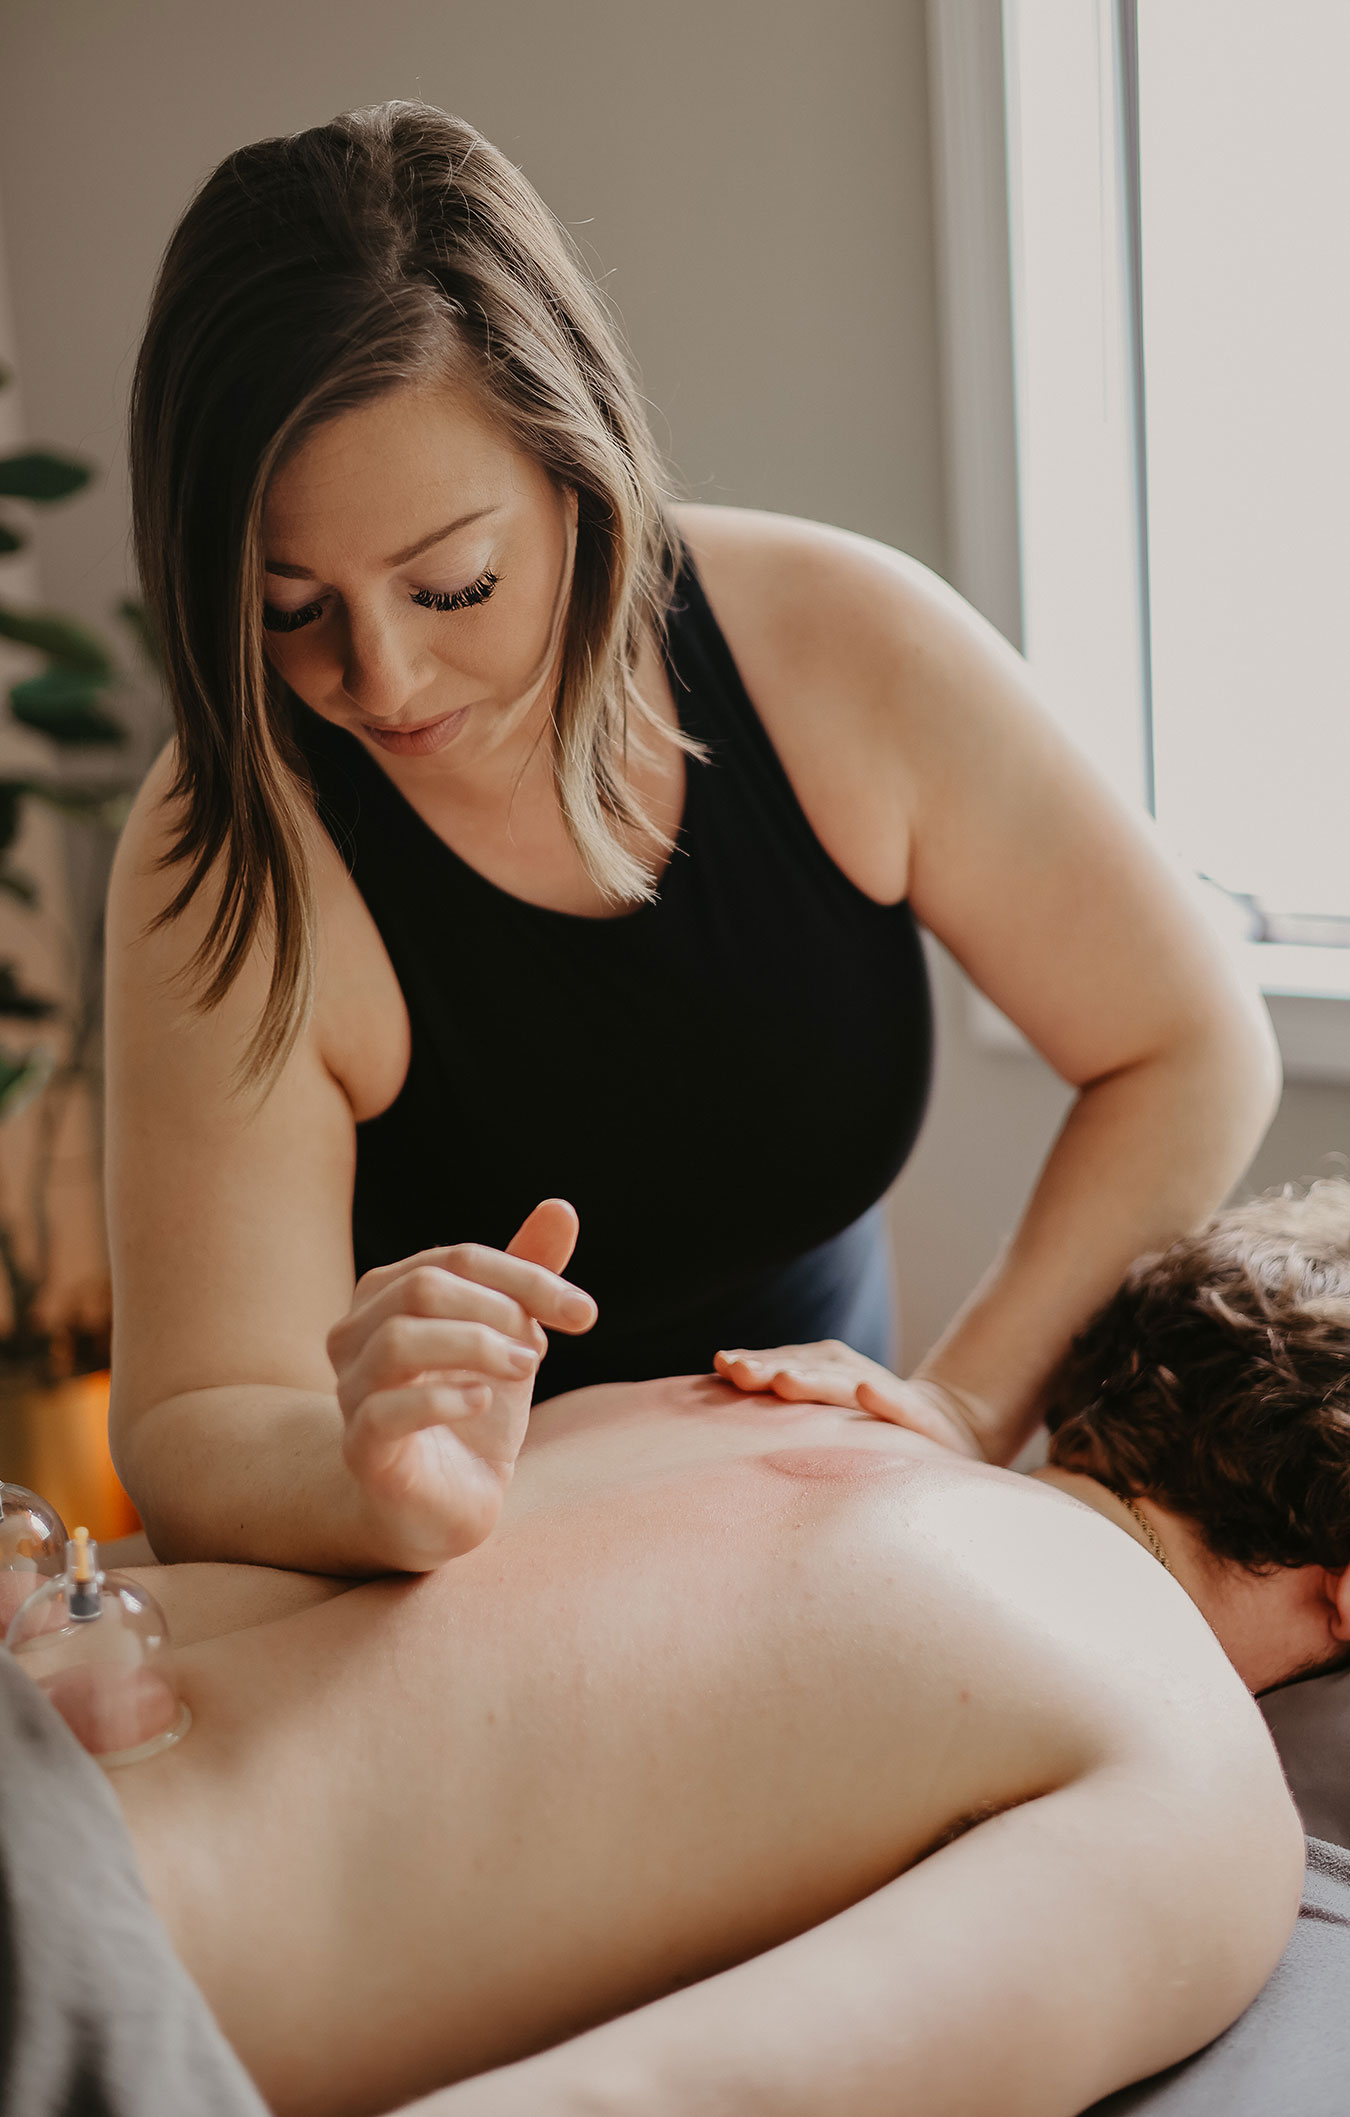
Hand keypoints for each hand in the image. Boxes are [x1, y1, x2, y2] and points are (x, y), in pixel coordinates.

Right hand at [329, 1199, 596, 1568]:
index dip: (526, 1277)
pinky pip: (384, 1411)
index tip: (583, 1314)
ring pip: (399, 1339)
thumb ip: (526, 1276)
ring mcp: (350, 1392)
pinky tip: (482, 1402)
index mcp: (386, 1295)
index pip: (456, 1258)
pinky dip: (443, 1399)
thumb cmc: (471, 1409)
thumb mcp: (509, 1338)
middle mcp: (354, 1334)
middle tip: (541, 1350)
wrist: (445, 1503)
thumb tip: (561, 1208)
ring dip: (478, 1347)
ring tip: (523, 1370)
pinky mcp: (360, 1449)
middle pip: (424, 1287)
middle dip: (501, 1310)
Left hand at [713, 1341, 988, 1460]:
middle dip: (770, 1368)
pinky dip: (882, 1397)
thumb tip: (724, 1384)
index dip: (753, 1363)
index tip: (722, 1365)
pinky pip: (898, 1405)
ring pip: (843, 1384)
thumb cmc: (867, 1421)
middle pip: (805, 1370)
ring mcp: (883, 1395)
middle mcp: (850, 1376)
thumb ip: (781, 1396)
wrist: (946, 1426)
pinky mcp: (918, 1417)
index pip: (782, 1365)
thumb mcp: (823, 1410)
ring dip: (814, 1379)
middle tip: (738, 1372)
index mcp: (824, 1375)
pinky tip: (865, 1389)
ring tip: (785, 1380)